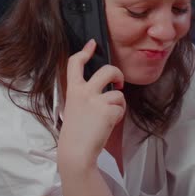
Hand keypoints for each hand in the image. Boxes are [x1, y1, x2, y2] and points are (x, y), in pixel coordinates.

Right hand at [57, 39, 125, 171]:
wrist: (76, 151)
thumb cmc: (76, 131)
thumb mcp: (74, 107)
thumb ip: (84, 94)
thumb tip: (105, 86)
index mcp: (73, 89)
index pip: (75, 63)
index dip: (85, 51)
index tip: (93, 44)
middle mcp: (84, 91)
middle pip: (107, 70)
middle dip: (117, 73)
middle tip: (119, 83)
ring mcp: (96, 100)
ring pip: (118, 93)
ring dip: (117, 104)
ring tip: (107, 116)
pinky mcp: (108, 111)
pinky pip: (121, 107)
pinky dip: (118, 116)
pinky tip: (108, 124)